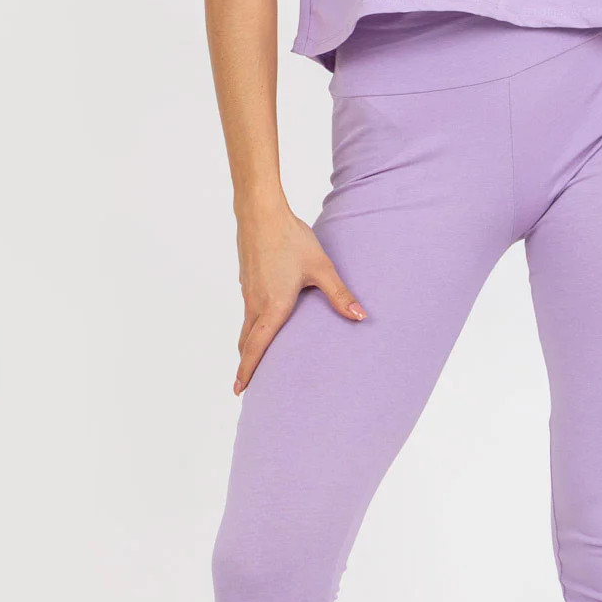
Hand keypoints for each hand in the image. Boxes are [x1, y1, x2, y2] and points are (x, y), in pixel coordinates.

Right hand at [233, 202, 364, 391]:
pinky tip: (262, 320)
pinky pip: (247, 310)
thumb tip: (361, 317)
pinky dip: (249, 325)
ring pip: (245, 326)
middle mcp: (255, 302)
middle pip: (246, 342)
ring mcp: (248, 290)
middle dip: (246, 364)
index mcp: (273, 306)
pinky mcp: (247, 279)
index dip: (248, 370)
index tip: (240, 390)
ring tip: (253, 359)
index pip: (256, 347)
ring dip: (247, 345)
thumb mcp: (321, 268)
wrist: (261, 212)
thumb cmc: (290, 239)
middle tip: (245, 385)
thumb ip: (340, 295)